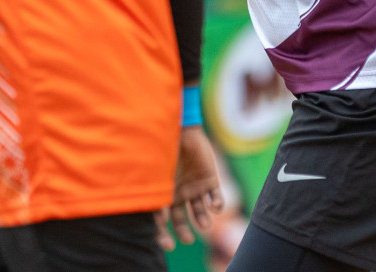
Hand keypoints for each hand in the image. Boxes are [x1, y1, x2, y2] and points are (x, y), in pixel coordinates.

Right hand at [154, 124, 223, 250]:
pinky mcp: (211, 180)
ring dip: (203, 220)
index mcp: (165, 194)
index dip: (163, 235)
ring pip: (201, 212)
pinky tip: (215, 207)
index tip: (169, 246)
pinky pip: (217, 198)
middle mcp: (180, 194)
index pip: (163, 222)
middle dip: (184, 233)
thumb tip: (162, 221)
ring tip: (204, 224)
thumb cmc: (164, 151)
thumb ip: (159, 195)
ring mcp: (196, 187)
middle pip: (182, 221)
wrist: (181, 129)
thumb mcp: (158, 175)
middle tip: (189, 241)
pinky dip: (218, 204)